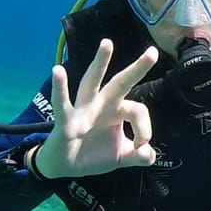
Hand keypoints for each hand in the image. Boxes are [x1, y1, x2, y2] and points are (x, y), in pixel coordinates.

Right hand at [34, 39, 159, 177]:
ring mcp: (83, 110)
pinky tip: (58, 70)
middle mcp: (101, 105)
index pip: (138, 111)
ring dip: (99, 64)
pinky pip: (63, 103)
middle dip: (137, 69)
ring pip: (92, 83)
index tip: (141, 147)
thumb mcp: (121, 157)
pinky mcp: (66, 120)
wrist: (64, 166)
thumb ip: (139, 157)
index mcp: (117, 110)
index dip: (144, 130)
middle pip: (121, 83)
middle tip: (153, 52)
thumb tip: (151, 155)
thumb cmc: (92, 154)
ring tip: (107, 44)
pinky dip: (60, 88)